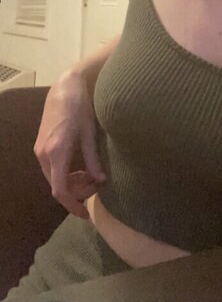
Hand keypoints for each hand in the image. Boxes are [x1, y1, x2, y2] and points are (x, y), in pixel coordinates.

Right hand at [33, 70, 106, 218]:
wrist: (65, 87)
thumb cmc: (80, 107)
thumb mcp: (90, 134)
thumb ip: (93, 159)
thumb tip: (101, 181)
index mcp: (56, 152)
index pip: (60, 190)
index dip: (72, 205)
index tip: (85, 214)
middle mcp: (43, 154)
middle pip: (57, 186)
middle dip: (77, 192)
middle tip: (97, 185)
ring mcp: (40, 150)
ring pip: (54, 178)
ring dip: (72, 183)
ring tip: (92, 176)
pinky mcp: (41, 145)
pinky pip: (52, 169)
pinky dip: (66, 173)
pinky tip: (81, 167)